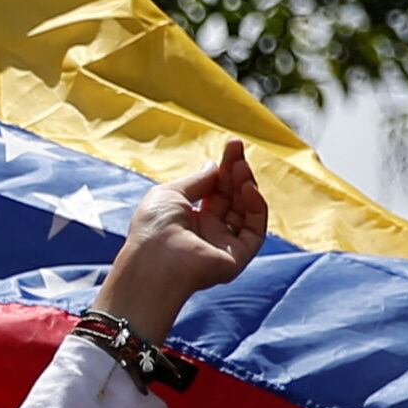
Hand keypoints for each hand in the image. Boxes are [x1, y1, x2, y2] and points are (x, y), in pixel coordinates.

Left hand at [92, 136, 268, 345]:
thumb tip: (214, 165)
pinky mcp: (237, 257)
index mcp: (188, 219)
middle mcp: (207, 232)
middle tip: (238, 151)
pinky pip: (254, 229)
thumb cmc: (152, 227)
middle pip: (231, 197)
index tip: (232, 146)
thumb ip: (197, 180)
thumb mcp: (170, 193)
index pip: (215, 190)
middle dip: (236, 172)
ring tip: (241, 167)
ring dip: (246, 185)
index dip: (224, 168)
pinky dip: (255, 207)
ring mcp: (223, 245)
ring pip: (245, 210)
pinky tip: (248, 188)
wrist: (154, 261)